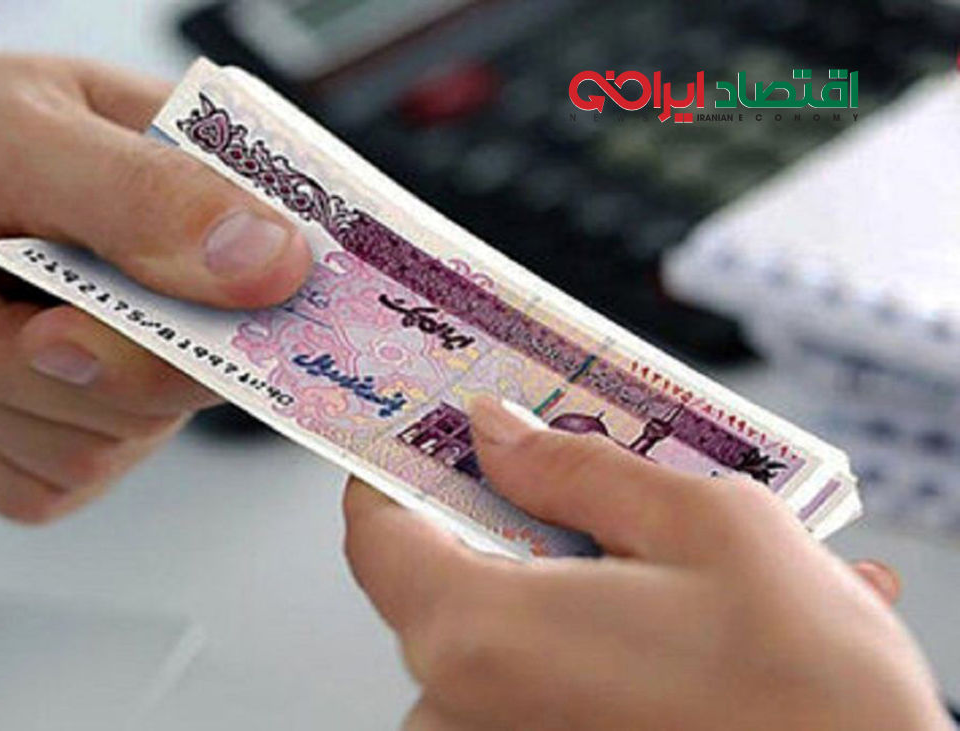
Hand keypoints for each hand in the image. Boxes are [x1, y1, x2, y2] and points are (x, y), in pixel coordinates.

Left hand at [0, 38, 310, 521]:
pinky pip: (35, 489)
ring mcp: (127, 375)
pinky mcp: (63, 435)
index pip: (287, 284)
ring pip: (93, 449)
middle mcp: (183, 298)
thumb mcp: (8, 133)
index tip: (137, 316)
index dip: (248, 327)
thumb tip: (271, 260)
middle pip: (176, 390)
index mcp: (203, 194)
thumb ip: (141, 195)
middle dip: (33, 353)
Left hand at [344, 399, 948, 729]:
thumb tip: (496, 432)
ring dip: (569, 581)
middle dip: (506, 519)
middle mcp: (462, 706)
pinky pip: (533, 681)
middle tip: (576, 479)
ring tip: (664, 556)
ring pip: (498, 629)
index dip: (400, 468)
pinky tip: (676, 618)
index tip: (433, 430)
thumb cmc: (811, 693)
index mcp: (476, 635)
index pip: (375, 531)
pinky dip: (590, 639)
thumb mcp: (704, 527)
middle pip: (440, 576)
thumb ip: (575, 470)